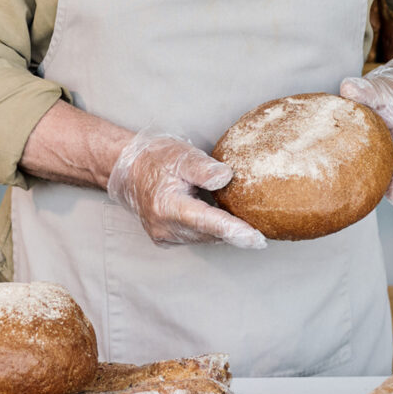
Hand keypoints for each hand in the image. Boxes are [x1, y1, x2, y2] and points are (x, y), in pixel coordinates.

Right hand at [106, 129, 265, 249]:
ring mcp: (164, 236)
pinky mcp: (165, 239)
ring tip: (246, 224)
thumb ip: (204, 168)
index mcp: (167, 206)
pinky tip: (222, 220)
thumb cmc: (156, 158)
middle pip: (210, 234)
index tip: (258, 239)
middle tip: (264, 230)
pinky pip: (196, 237)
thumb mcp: (181, 154)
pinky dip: (211, 230)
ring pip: (204, 238)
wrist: (128, 169)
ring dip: (224, 232)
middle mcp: (164, 227)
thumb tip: (227, 177)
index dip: (235, 231)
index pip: (208, 222)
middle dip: (236, 233)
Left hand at [339, 57, 392, 206]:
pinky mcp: (357, 154)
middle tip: (368, 204)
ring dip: (356, 185)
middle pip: (387, 174)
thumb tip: (348, 89)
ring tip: (340, 200)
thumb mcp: (382, 90)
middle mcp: (390, 152)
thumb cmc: (390, 95)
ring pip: (368, 172)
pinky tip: (319, 178)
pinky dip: (337, 169)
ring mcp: (375, 156)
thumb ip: (367, 91)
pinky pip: (349, 162)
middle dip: (379, 190)